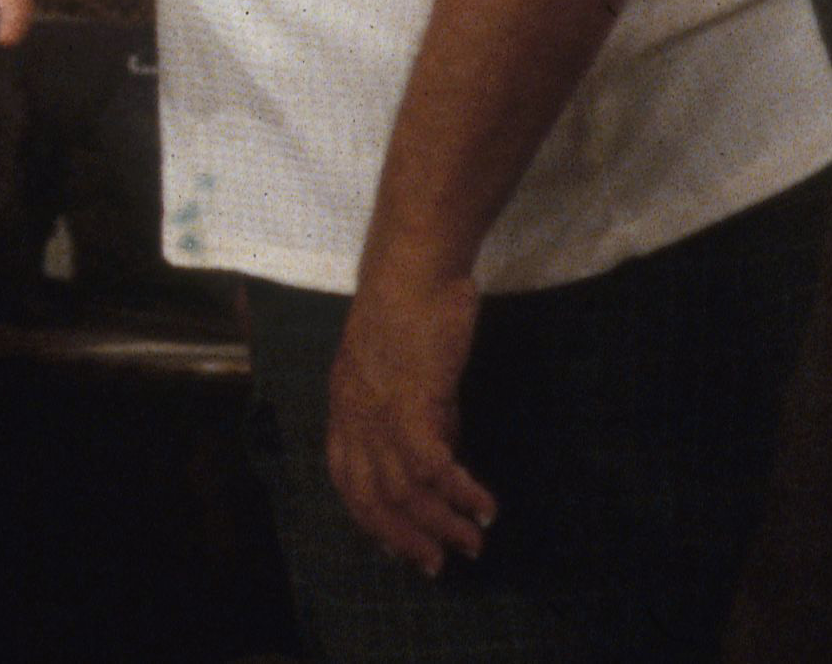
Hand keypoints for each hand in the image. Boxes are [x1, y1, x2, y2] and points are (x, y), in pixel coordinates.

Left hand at [326, 264, 495, 571]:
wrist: (415, 265)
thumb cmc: (415, 309)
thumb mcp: (411, 375)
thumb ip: (423, 418)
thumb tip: (441, 463)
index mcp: (345, 406)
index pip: (348, 480)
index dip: (374, 521)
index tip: (403, 550)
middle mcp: (352, 413)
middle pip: (369, 497)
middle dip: (404, 538)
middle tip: (439, 565)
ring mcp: (377, 408)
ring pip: (402, 490)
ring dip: (441, 524)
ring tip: (475, 543)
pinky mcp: (411, 399)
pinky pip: (431, 466)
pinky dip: (460, 493)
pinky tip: (486, 506)